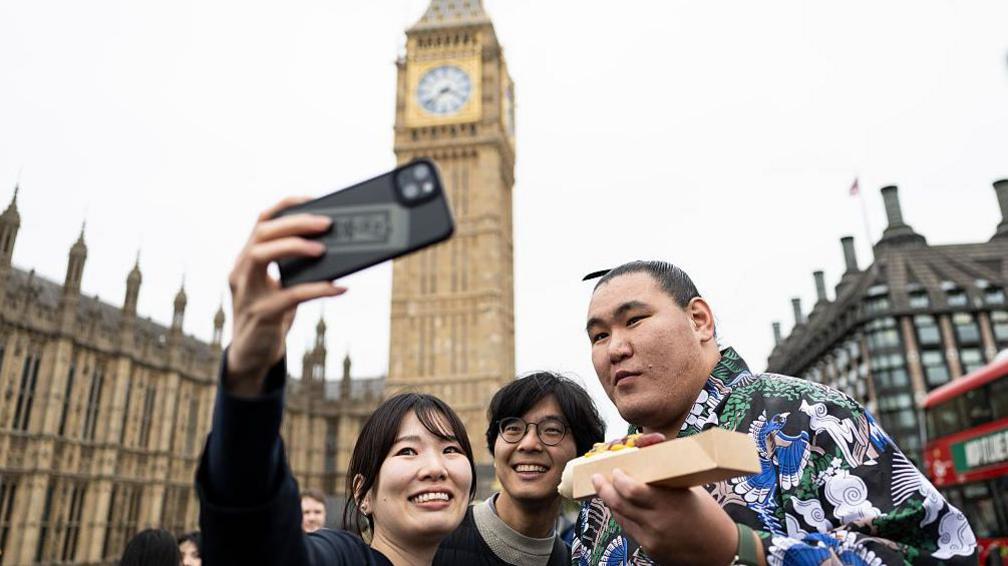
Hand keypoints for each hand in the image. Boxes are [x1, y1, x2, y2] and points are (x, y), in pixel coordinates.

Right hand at [225, 197, 345, 395]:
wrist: (252, 355)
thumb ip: (297, 268)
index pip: (261, 221)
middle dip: (294, 223)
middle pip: (261, 233)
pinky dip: (317, 289)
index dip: (285, 206)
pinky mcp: (261, 314)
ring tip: (323, 250)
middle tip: (326, 223)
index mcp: (246, 260)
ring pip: (261, 256)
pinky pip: (289, 295)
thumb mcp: (280, 286)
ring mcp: (247, 292)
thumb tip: (333, 248)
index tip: (312, 198)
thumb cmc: (271, 314)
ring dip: (294, 247)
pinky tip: (339, 288)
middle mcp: (241, 271)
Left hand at [592, 466, 742, 565]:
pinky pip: (630, 531)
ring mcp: (652, 540)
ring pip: (620, 518)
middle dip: (603, 489)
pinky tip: (623, 509)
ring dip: (611, 503)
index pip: (631, 490)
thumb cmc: (708, 516)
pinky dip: (624, 517)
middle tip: (597, 478)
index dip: (617, 480)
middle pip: (618, 504)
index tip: (615, 470)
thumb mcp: (689, 491)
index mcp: (668, 504)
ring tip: (606, 490)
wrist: (721, 551)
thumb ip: (665, 481)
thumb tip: (645, 459)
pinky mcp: (651, 551)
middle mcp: (656, 523)